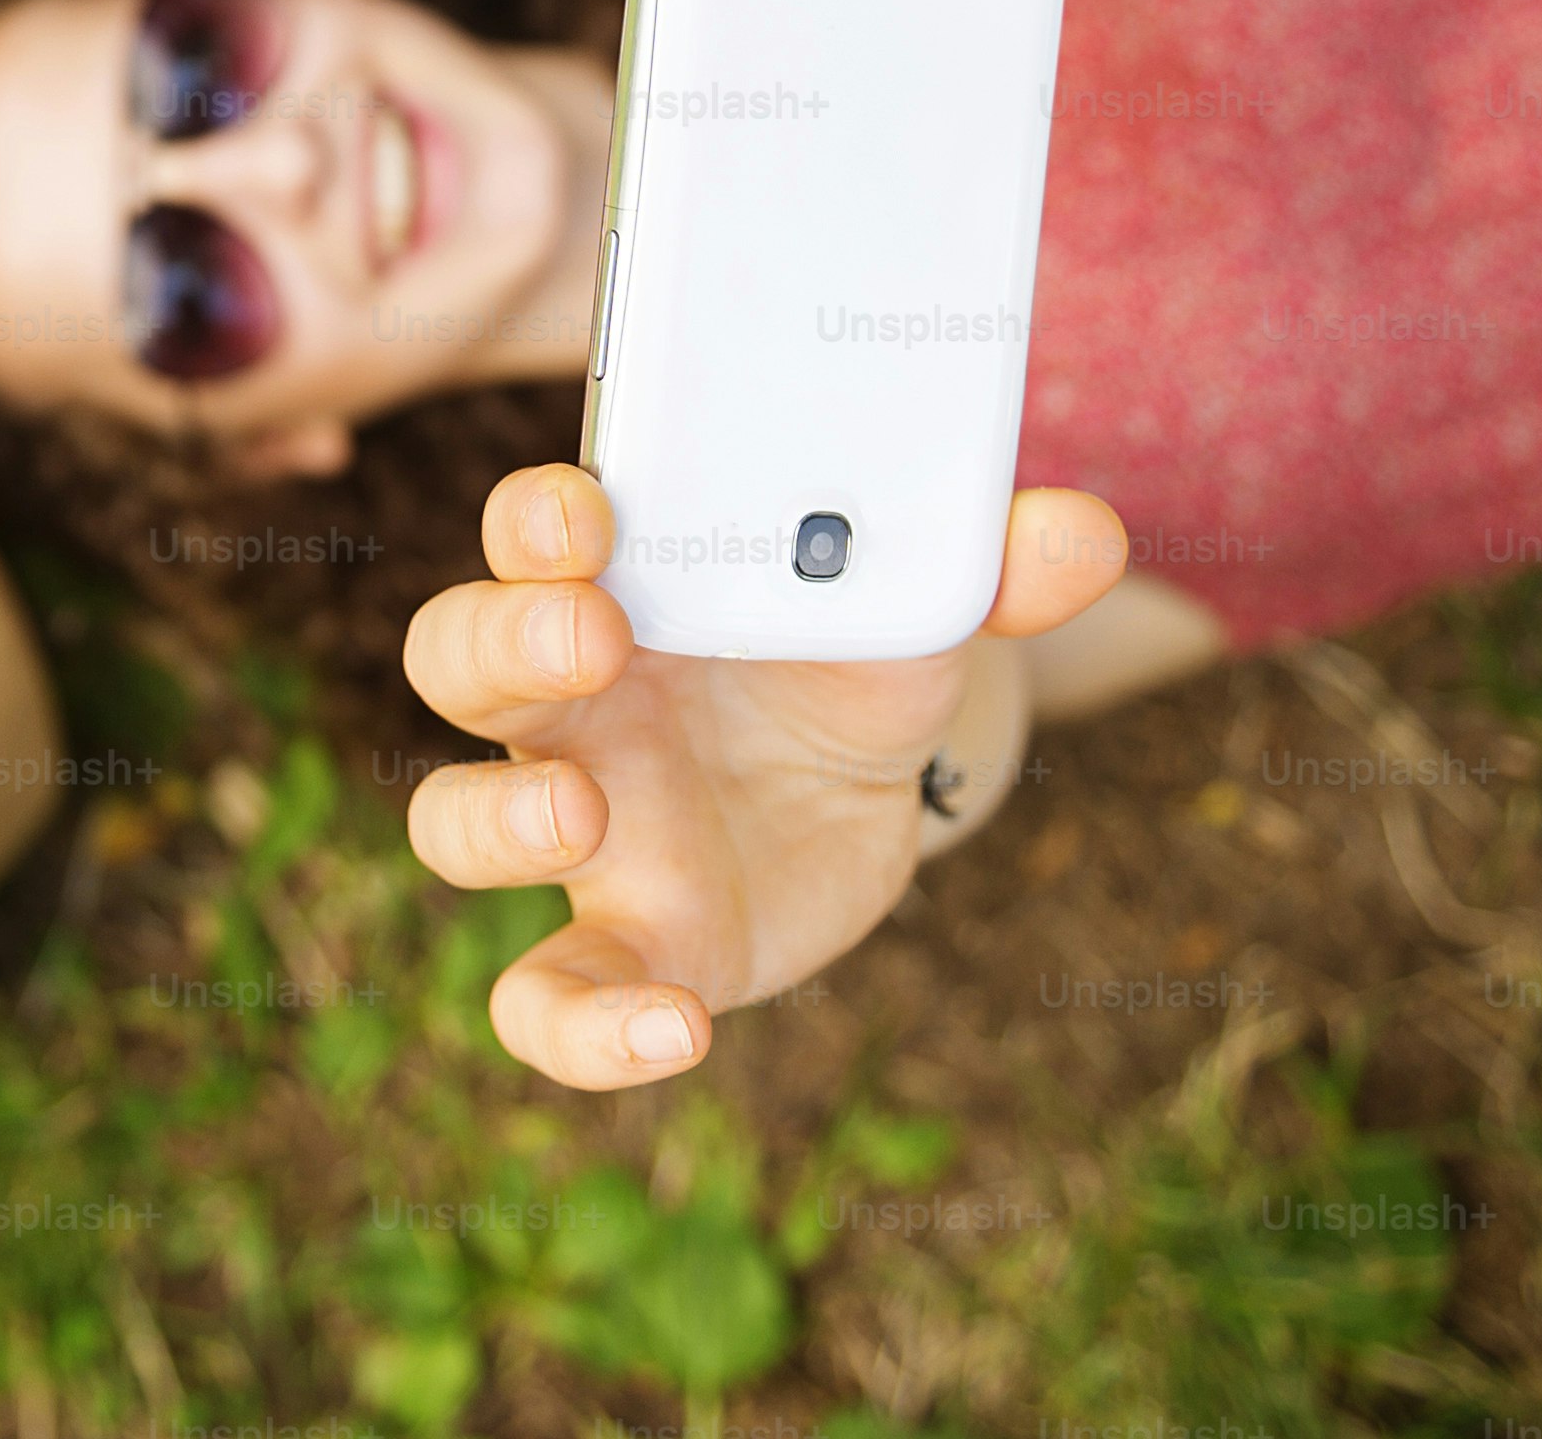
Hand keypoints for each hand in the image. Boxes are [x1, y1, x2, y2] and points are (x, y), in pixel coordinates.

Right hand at [404, 464, 1127, 1087]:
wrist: (861, 789)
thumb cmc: (841, 660)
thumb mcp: (914, 610)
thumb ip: (989, 568)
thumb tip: (1087, 531)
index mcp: (618, 584)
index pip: (532, 531)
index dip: (539, 517)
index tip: (590, 511)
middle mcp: (567, 699)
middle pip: (456, 655)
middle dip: (503, 638)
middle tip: (593, 635)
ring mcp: (577, 825)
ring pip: (454, 820)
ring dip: (494, 817)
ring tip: (583, 811)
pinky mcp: (622, 947)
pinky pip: (543, 1001)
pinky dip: (584, 1029)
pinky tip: (678, 1029)